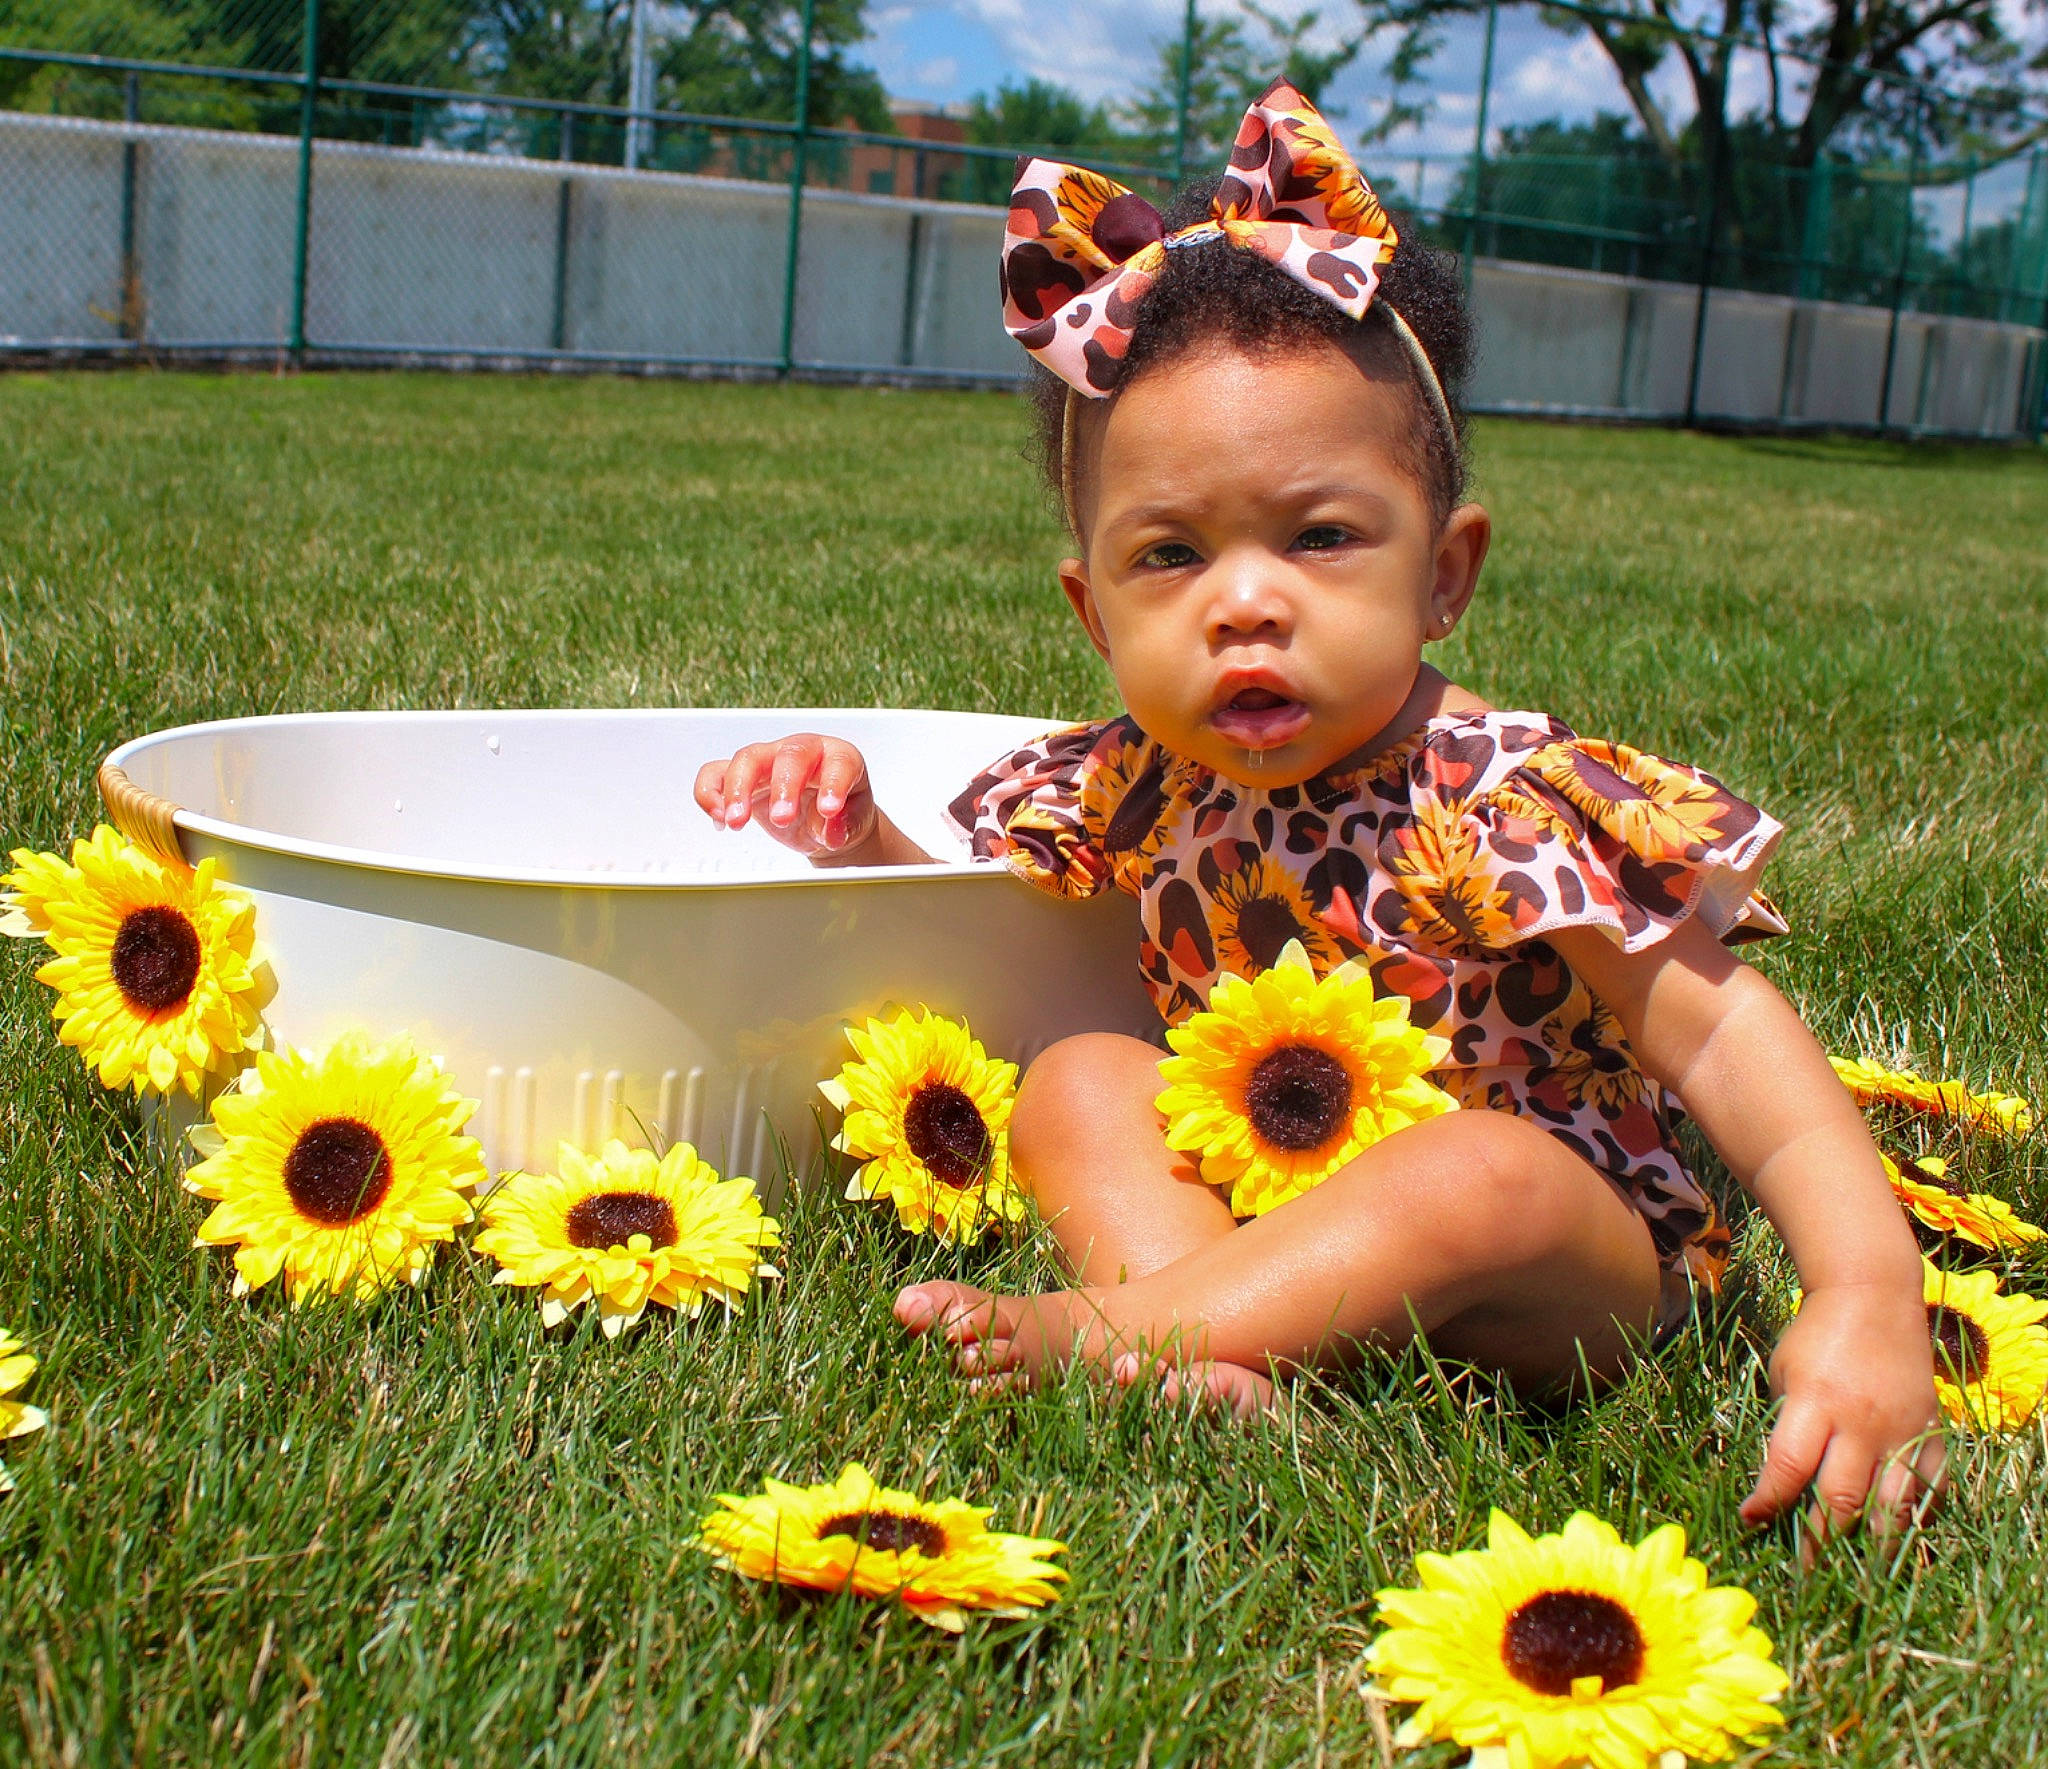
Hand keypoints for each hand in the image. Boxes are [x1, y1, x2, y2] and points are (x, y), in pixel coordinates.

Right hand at [693, 734, 877, 858]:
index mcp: (838, 757)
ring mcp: (770, 760)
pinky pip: (715, 773)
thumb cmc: (844, 813)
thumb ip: (843, 826)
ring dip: (738, 790)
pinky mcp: (744, 776)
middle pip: (788, 755)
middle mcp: (802, 751)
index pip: (837, 762)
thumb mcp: (854, 822)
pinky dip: (710, 793)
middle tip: (781, 818)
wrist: (826, 820)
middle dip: (783, 787)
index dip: (833, 784)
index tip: (830, 810)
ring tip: (736, 822)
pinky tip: (720, 819)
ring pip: (747, 758)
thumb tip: (831, 831)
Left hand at [1742, 1280, 1945, 1545]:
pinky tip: (1896, 1537)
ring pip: (1892, 1507)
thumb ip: (1788, 1426)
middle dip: (1820, 1540)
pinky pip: (1930, 1489)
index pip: (1789, 1467)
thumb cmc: (1815, 1337)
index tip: (1752, 1521)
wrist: (1873, 1298)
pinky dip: (1914, 1518)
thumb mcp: (1784, 1373)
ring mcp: (1904, 1431)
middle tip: (1804, 1570)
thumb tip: (1780, 1484)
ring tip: (1855, 1574)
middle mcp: (1863, 1423)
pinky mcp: (1933, 1433)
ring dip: (1872, 1546)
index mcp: (1815, 1402)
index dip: (1769, 1501)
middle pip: (1843, 1499)